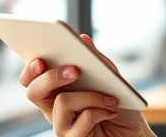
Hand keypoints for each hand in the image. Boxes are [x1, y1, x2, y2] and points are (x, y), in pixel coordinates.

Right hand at [19, 34, 154, 136]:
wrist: (135, 134)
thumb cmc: (121, 107)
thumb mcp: (111, 79)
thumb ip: (97, 60)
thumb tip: (83, 39)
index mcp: (58, 91)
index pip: (32, 79)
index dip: (30, 69)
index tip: (40, 59)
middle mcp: (54, 110)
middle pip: (34, 91)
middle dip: (52, 76)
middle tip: (75, 70)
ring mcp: (62, 127)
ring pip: (62, 101)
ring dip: (90, 96)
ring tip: (111, 98)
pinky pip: (82, 119)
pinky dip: (100, 110)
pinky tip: (112, 111)